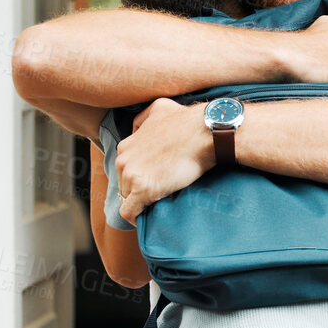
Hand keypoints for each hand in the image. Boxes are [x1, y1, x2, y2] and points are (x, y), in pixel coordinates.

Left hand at [115, 98, 213, 222]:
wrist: (204, 133)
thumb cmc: (186, 121)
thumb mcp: (159, 109)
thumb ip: (143, 119)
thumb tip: (137, 128)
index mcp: (126, 145)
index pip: (126, 168)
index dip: (139, 175)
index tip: (152, 180)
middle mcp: (123, 160)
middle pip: (124, 184)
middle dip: (138, 188)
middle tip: (160, 191)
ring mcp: (131, 175)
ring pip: (127, 198)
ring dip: (140, 201)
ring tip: (159, 202)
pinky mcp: (142, 190)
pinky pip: (128, 212)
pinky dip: (134, 217)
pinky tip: (144, 218)